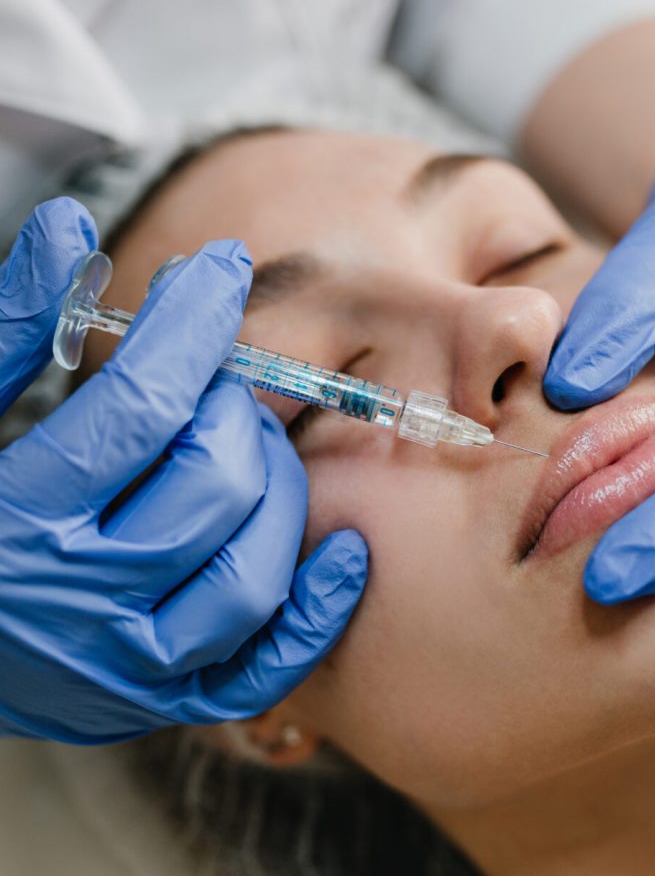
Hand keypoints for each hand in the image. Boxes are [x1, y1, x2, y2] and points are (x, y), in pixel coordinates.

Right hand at [0, 198, 366, 742]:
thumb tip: (70, 229)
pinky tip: (346, 551)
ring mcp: (128, 667)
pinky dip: (317, 610)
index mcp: (17, 522)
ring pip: (252, 572)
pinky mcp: (163, 702)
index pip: (142, 406)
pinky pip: (267, 667)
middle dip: (233, 412)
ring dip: (275, 490)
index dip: (192, 325)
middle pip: (214, 485)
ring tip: (246, 452)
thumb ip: (13, 326)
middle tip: (215, 388)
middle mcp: (78, 603)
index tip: (221, 269)